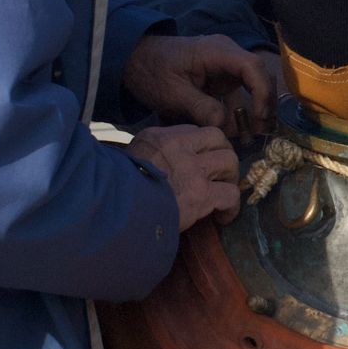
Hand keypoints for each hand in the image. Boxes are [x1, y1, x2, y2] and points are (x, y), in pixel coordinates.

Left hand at [122, 33, 274, 137]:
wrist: (133, 62)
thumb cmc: (151, 72)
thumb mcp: (173, 93)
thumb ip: (200, 108)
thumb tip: (225, 125)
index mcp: (217, 52)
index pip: (252, 67)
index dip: (261, 92)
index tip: (259, 116)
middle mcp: (227, 56)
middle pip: (259, 76)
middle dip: (263, 104)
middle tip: (262, 132)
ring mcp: (224, 68)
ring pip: (252, 88)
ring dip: (253, 112)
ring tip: (250, 138)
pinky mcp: (219, 80)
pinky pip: (237, 96)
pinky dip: (238, 114)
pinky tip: (237, 133)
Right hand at [126, 124, 241, 229]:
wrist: (116, 211)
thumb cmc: (118, 190)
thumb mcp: (130, 159)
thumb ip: (150, 155)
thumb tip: (162, 165)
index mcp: (160, 138)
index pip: (194, 132)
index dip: (203, 147)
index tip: (202, 161)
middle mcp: (179, 147)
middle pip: (218, 139)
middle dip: (224, 155)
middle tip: (221, 174)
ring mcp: (193, 169)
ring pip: (229, 161)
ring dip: (230, 178)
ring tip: (223, 193)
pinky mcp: (201, 194)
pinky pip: (230, 194)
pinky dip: (231, 207)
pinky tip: (224, 217)